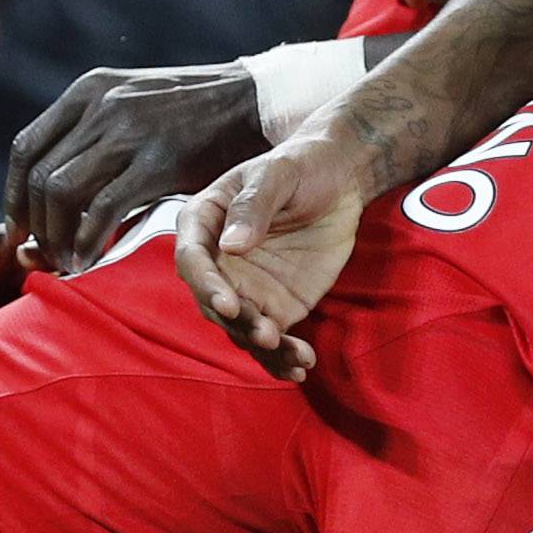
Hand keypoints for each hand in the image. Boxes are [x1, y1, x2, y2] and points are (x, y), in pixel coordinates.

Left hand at [5, 65, 264, 268]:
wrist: (255, 104)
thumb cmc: (194, 116)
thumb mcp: (133, 102)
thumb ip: (94, 134)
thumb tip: (49, 185)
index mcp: (89, 90)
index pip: (25, 148)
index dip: (14, 196)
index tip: (20, 229)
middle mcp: (100, 104)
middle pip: (37, 176)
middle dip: (33, 225)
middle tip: (43, 255)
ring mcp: (128, 130)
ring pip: (60, 193)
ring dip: (56, 236)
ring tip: (66, 261)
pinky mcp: (157, 160)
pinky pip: (101, 209)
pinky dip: (87, 241)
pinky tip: (90, 260)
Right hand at [173, 128, 365, 379]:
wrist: (340, 179)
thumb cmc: (302, 165)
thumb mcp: (279, 173)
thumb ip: (255, 205)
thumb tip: (231, 245)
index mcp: (204, 222)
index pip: (192, 260)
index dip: (206, 285)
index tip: (229, 303)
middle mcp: (218, 262)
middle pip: (214, 303)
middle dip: (238, 323)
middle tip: (266, 333)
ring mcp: (246, 288)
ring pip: (242, 329)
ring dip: (263, 348)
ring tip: (294, 356)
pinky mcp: (275, 306)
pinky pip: (272, 339)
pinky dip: (283, 357)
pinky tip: (302, 367)